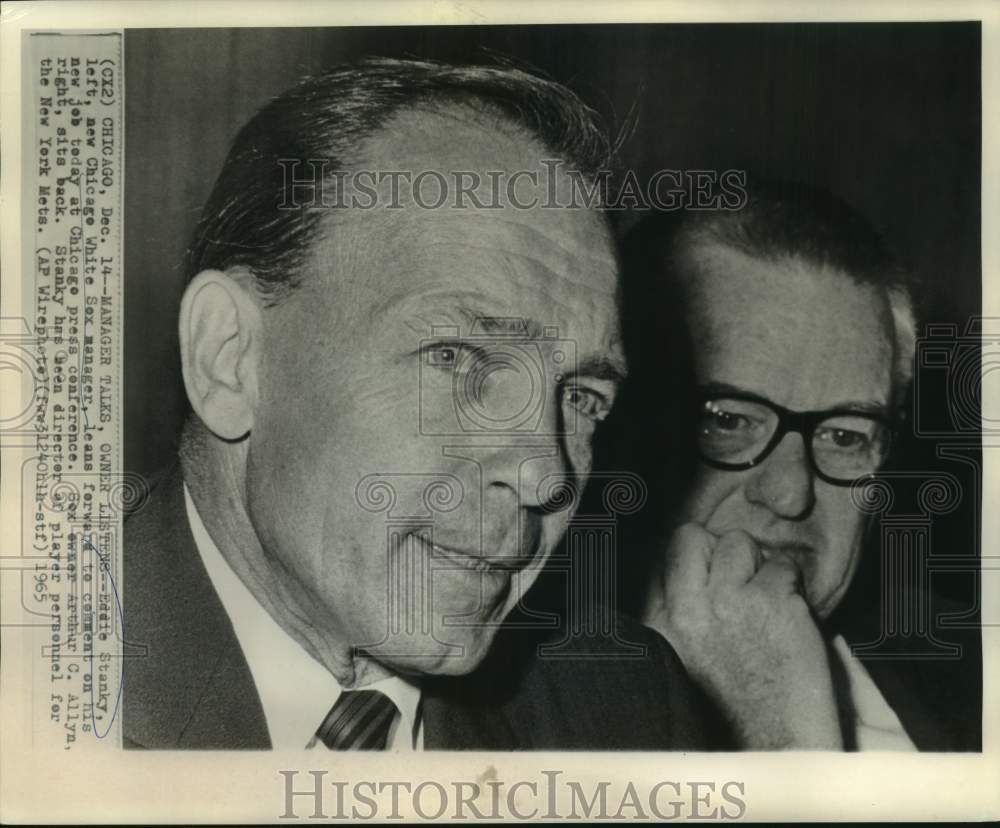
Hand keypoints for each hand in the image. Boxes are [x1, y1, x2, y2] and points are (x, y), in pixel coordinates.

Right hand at [643, 524, 841, 748]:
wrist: (777, 752)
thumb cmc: (732, 715)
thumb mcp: (679, 665)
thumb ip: (675, 621)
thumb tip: (681, 582)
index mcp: (659, 626)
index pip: (663, 560)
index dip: (692, 563)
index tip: (709, 578)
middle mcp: (687, 609)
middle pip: (691, 538)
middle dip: (717, 551)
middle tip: (739, 579)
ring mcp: (729, 602)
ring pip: (738, 544)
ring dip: (757, 566)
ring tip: (768, 600)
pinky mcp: (773, 604)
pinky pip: (782, 566)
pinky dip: (792, 585)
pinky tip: (792, 616)